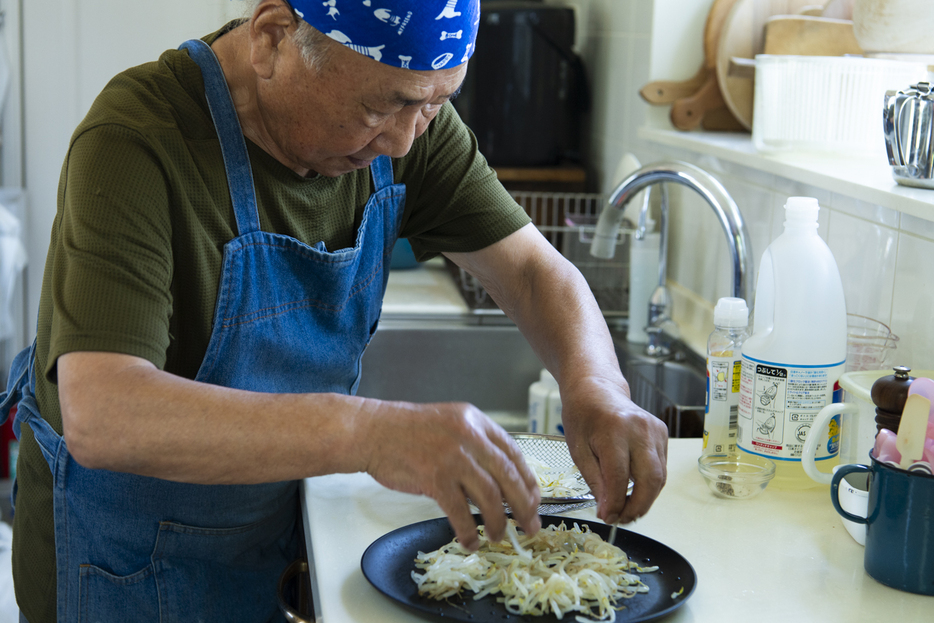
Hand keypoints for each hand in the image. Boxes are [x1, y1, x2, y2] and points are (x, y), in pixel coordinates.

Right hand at [361, 401, 540, 549]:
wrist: (371, 431)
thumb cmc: (406, 431)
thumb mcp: (449, 424)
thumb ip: (474, 445)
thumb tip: (496, 480)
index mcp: (476, 421)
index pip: (513, 453)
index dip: (528, 481)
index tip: (534, 500)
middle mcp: (469, 436)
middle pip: (508, 476)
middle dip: (524, 506)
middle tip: (530, 525)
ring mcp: (453, 456)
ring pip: (489, 496)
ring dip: (497, 522)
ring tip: (498, 536)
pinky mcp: (435, 477)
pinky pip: (460, 512)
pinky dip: (468, 531)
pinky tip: (470, 541)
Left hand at [561, 376, 667, 524]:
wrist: (596, 389)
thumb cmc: (583, 417)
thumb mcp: (578, 450)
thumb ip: (595, 481)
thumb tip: (608, 510)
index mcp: (614, 430)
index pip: (620, 477)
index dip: (615, 503)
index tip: (607, 517)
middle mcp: (640, 429)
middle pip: (650, 480)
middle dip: (638, 507)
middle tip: (621, 519)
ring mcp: (655, 430)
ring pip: (660, 477)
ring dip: (646, 499)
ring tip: (626, 509)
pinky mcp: (662, 433)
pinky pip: (661, 467)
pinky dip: (650, 484)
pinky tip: (634, 490)